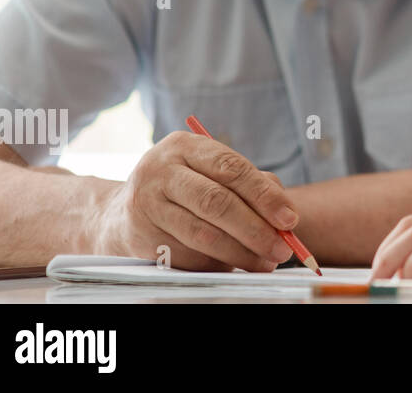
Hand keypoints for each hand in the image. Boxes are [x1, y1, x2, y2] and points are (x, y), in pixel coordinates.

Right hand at [95, 131, 297, 271]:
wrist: (122, 214)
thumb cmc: (186, 190)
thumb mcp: (212, 173)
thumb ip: (252, 185)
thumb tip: (286, 215)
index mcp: (185, 146)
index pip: (231, 168)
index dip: (264, 196)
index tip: (290, 220)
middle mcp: (161, 170)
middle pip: (217, 202)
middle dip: (256, 230)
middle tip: (282, 249)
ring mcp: (146, 203)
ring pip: (202, 234)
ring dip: (240, 253)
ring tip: (265, 262)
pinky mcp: (140, 237)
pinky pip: (187, 255)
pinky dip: (216, 264)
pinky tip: (234, 266)